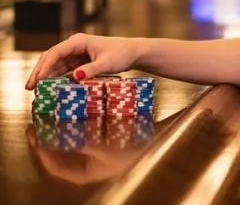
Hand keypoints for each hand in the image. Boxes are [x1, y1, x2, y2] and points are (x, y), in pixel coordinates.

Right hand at [25, 33, 138, 89]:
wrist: (133, 52)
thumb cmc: (122, 54)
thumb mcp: (107, 63)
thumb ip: (91, 70)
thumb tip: (74, 77)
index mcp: (79, 41)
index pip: (55, 52)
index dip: (44, 66)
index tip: (37, 79)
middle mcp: (75, 45)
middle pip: (51, 57)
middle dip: (40, 71)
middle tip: (29, 87)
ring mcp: (76, 53)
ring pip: (55, 64)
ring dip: (46, 76)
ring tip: (36, 90)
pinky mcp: (79, 61)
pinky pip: (64, 69)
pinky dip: (56, 77)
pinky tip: (50, 88)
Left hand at [26, 120, 149, 184]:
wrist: (153, 146)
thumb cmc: (130, 153)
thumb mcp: (105, 149)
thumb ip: (83, 143)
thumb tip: (63, 135)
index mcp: (83, 173)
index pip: (53, 167)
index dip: (42, 152)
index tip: (35, 137)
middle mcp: (84, 165)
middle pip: (58, 154)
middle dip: (47, 139)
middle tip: (36, 125)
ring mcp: (91, 155)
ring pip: (67, 144)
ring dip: (58, 132)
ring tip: (49, 118)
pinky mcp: (97, 144)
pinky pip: (79, 137)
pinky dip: (72, 128)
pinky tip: (70, 116)